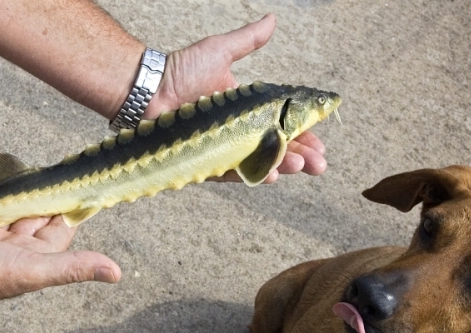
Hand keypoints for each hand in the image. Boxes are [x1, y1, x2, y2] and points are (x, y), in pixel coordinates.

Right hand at [0, 165, 120, 305]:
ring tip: (16, 164)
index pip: (60, 229)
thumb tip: (116, 273)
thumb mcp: (35, 270)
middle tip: (48, 167)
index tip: (79, 184)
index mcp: (33, 256)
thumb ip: (73, 267)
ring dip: (10, 185)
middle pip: (32, 212)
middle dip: (39, 191)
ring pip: (4, 204)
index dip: (69, 209)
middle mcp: (11, 246)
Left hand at [146, 14, 326, 182]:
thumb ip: (247, 41)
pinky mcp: (207, 163)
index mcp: (247, 111)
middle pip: (277, 149)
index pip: (283, 126)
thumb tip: (273, 20)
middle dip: (302, 158)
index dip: (305, 135)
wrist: (148, 90)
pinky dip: (254, 174)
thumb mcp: (219, 52)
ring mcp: (224, 149)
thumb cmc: (179, 70)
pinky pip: (234, 173)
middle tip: (319, 165)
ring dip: (284, 165)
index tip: (321, 143)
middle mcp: (238, 133)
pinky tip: (273, 174)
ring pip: (260, 163)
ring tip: (300, 166)